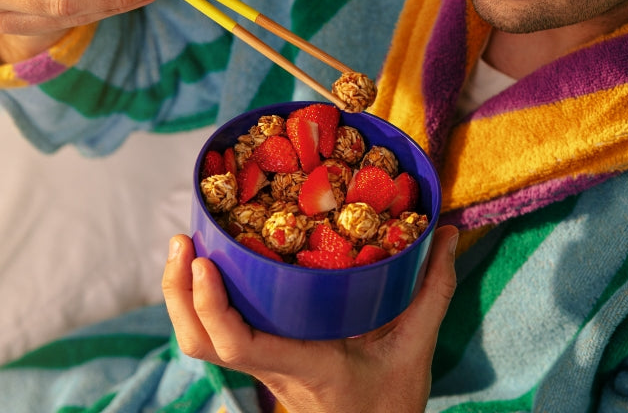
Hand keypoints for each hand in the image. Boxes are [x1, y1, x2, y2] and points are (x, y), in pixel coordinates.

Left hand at [163, 225, 458, 412]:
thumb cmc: (391, 404)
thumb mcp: (417, 347)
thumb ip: (433, 290)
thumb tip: (448, 232)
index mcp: (305, 364)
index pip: (242, 346)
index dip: (213, 307)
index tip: (207, 262)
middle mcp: (272, 368)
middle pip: (200, 343)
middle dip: (179, 294)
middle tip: (184, 239)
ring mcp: (261, 368)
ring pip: (198, 343)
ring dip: (179, 296)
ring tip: (185, 244)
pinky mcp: (261, 362)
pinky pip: (214, 337)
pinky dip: (198, 303)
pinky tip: (209, 268)